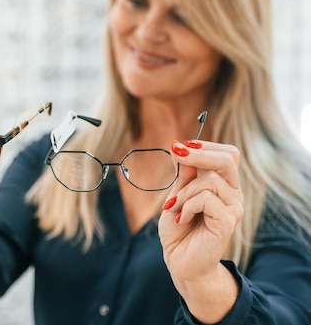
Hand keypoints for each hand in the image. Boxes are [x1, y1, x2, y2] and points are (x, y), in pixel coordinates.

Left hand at [158, 140, 243, 321]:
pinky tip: (182, 219)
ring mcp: (233, 208)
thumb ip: (184, 175)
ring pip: (209, 180)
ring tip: (175, 208)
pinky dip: (187, 205)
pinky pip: (206, 199)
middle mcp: (233, 194)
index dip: (206, 145)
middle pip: (227, 159)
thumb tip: (180, 146)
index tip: (180, 146)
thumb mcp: (177, 196)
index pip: (227, 155)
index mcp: (224, 185)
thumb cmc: (179, 230)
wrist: (180, 261)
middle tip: (176, 152)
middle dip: (199, 153)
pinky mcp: (228, 221)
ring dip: (184, 192)